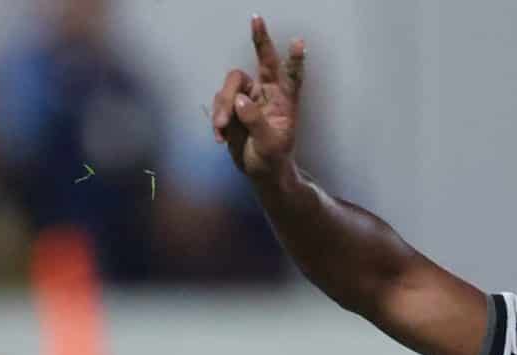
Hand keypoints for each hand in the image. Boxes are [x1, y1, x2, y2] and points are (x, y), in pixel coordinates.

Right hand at [211, 15, 304, 180]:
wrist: (260, 173)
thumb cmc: (273, 160)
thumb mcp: (269, 145)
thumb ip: (256, 122)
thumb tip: (240, 100)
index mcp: (285, 102)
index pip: (291, 77)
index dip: (294, 59)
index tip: (299, 41)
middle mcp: (268, 93)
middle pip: (262, 61)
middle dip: (260, 39)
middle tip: (256, 18)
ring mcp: (248, 97)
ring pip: (231, 85)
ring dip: (223, 106)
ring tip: (223, 129)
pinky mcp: (231, 106)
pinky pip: (219, 102)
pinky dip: (217, 118)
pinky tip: (220, 136)